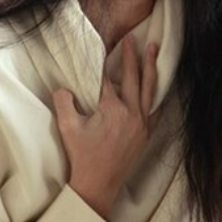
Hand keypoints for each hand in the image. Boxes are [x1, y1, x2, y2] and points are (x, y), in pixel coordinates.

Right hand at [52, 36, 163, 218]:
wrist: (99, 184)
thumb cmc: (82, 156)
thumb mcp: (67, 127)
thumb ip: (64, 102)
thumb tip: (64, 88)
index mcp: (112, 109)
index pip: (108, 79)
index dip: (104, 64)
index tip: (105, 46)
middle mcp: (132, 113)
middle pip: (133, 77)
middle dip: (132, 55)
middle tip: (132, 37)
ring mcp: (142, 123)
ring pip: (150, 89)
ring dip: (150, 67)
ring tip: (153, 49)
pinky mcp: (146, 133)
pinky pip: (156, 109)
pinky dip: (157, 94)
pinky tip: (158, 86)